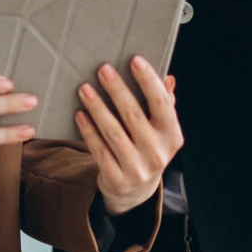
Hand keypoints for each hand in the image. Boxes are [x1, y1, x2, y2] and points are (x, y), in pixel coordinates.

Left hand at [74, 56, 184, 215]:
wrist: (136, 191)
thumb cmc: (148, 148)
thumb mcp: (161, 130)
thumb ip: (165, 104)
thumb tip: (169, 78)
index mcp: (172, 137)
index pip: (162, 104)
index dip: (149, 81)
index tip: (135, 60)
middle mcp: (157, 154)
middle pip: (134, 115)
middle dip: (117, 90)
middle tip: (103, 69)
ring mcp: (137, 169)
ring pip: (113, 132)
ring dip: (97, 108)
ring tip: (84, 89)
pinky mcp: (117, 179)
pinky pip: (99, 150)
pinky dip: (88, 131)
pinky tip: (80, 114)